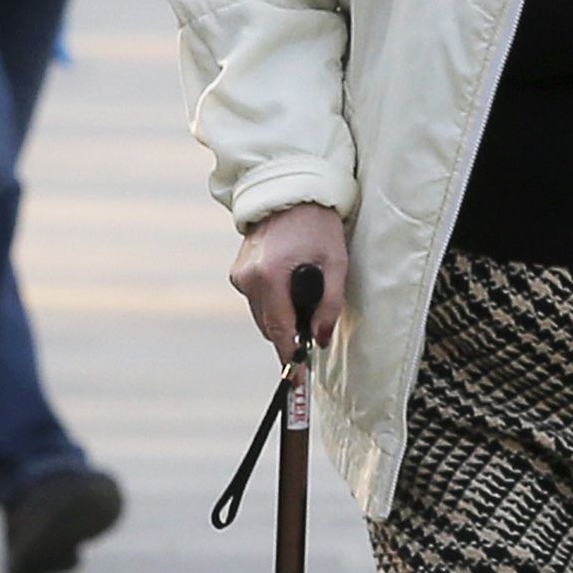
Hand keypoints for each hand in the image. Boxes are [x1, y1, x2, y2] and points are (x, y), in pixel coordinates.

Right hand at [231, 203, 349, 355]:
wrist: (291, 194)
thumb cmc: (317, 226)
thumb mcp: (335, 264)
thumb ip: (329, 306)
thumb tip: (320, 340)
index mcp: (271, 275)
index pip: (279, 329)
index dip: (289, 355)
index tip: (296, 378)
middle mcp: (249, 278)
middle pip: (269, 328)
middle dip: (290, 335)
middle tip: (312, 332)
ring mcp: (240, 275)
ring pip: (262, 317)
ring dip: (282, 319)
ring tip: (303, 298)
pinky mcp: (238, 272)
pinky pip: (257, 302)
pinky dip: (273, 304)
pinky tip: (288, 286)